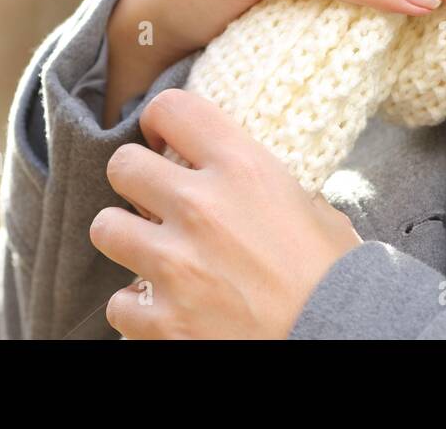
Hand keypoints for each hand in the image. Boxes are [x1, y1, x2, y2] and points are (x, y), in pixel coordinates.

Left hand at [90, 89, 363, 338]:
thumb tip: (241, 178)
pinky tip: (164, 306)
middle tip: (154, 200)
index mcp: (242, 167)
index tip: (162, 140)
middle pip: (123, 165)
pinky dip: (137, 309)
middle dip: (135, 181)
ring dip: (127, 240)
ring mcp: (175, 266)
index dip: (159, 121)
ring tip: (152, 253)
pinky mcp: (163, 321)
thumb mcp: (311, 207)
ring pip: (105, 228)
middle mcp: (200, 207)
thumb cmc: (334, 276)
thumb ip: (265, 184)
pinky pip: (118, 304)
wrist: (341, 338)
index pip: (171, 108)